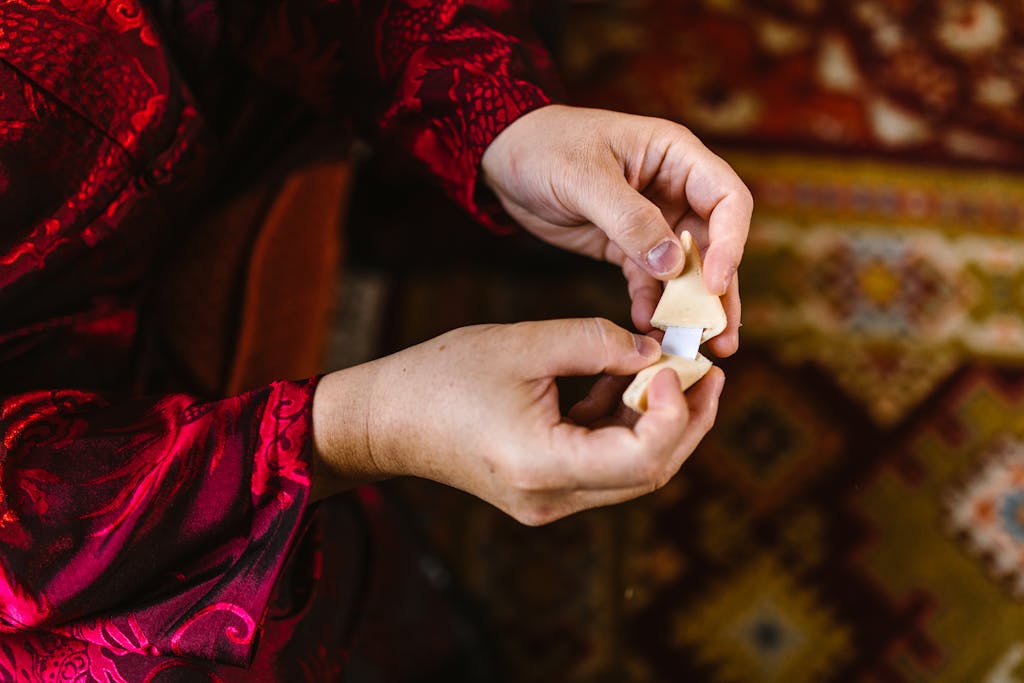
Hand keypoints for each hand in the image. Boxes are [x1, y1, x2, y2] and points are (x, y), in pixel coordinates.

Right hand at [311, 318, 724, 524]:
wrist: (387, 420)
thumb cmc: (443, 376)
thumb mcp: (524, 343)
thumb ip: (598, 342)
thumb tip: (654, 350)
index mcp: (543, 465)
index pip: (641, 459)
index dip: (673, 413)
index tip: (673, 365)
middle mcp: (552, 498)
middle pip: (648, 473)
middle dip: (685, 422)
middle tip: (708, 375)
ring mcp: (549, 501)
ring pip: (630, 472)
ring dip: (659, 425)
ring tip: (680, 374)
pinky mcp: (544, 489)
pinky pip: (602, 464)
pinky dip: (623, 426)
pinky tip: (630, 385)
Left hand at [481, 105, 750, 355]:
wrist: (504, 156)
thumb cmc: (545, 147)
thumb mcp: (584, 178)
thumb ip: (630, 220)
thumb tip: (674, 265)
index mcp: (677, 156)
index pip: (728, 199)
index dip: (730, 242)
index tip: (713, 284)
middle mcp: (675, 189)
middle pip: (717, 243)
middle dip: (720, 291)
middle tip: (722, 338)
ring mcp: (655, 220)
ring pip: (688, 269)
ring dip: (692, 308)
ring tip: (695, 348)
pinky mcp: (628, 247)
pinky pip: (651, 281)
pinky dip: (651, 305)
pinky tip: (645, 327)